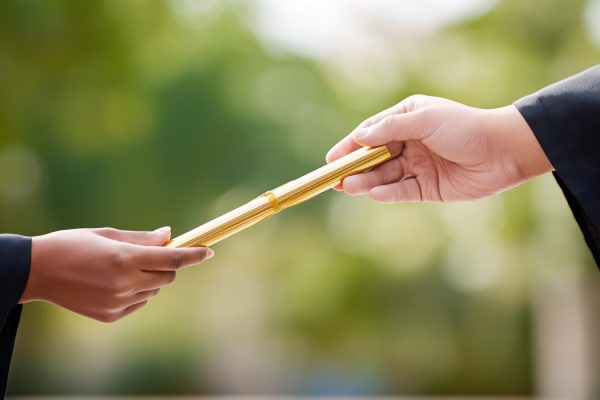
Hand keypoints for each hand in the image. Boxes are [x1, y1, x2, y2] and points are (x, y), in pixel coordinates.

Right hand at [20, 227, 213, 322]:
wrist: (37, 272)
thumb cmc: (73, 245)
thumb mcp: (108, 235)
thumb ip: (142, 239)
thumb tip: (169, 235)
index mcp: (125, 259)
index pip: (172, 259)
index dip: (194, 255)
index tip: (209, 251)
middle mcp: (125, 283)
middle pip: (168, 277)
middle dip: (168, 266)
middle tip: (153, 256)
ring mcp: (118, 302)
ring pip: (153, 291)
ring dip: (150, 279)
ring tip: (123, 268)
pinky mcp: (110, 316)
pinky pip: (138, 303)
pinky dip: (137, 293)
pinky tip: (114, 283)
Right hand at [326, 95, 552, 201]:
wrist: (504, 152)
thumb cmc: (465, 128)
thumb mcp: (425, 120)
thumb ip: (391, 129)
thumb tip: (360, 137)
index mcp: (407, 119)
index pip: (371, 132)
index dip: (350, 145)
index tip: (331, 159)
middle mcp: (409, 142)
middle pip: (374, 157)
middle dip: (354, 167)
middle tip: (335, 179)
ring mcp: (418, 166)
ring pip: (385, 175)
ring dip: (367, 181)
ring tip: (349, 187)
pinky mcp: (427, 188)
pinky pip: (402, 191)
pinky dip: (388, 193)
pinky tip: (374, 194)